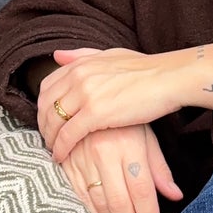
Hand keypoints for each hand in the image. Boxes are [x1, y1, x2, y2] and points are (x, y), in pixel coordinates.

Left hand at [38, 47, 186, 160]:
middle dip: (43, 124)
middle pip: (45, 104)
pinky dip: (60, 147)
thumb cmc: (147, 69)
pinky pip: (68, 135)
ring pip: (54, 121)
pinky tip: (60, 156)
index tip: (47, 119)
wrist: (169, 78)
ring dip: (49, 138)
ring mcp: (85, 94)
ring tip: (53, 149)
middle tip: (47, 138)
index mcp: (81, 63)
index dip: (43, 105)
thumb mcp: (111, 55)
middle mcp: (78, 76)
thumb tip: (57, 55)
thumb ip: (83, 55)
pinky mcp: (95, 113)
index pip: (47, 86)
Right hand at [59, 124, 182, 212]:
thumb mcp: (146, 136)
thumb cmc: (125, 117)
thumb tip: (174, 195)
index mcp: (128, 146)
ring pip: (99, 202)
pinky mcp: (67, 162)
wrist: (89, 92)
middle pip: (120, 202)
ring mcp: (83, 158)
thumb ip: (158, 167)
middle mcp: (105, 153)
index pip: (142, 191)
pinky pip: (79, 195)